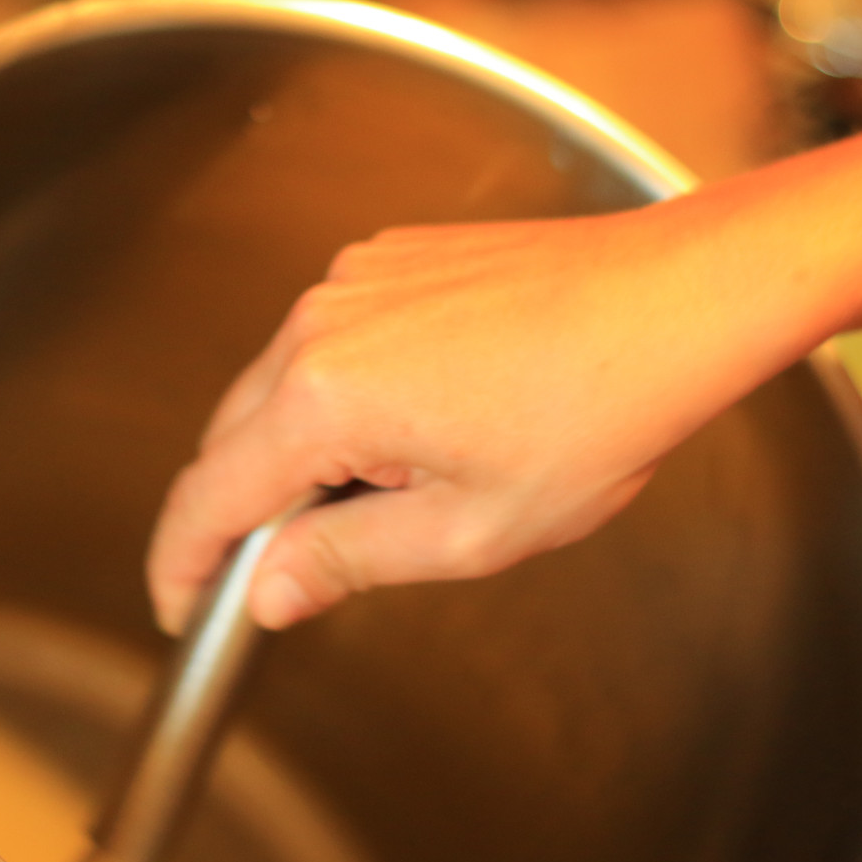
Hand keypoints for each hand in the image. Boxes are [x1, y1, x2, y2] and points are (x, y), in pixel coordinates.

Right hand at [145, 198, 826, 632]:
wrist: (677, 299)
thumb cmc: (602, 406)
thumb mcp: (471, 530)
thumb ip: (348, 562)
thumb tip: (272, 588)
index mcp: (327, 394)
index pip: (209, 494)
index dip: (184, 564)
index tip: (184, 604)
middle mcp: (321, 318)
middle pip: (233, 435)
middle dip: (246, 511)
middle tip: (288, 574)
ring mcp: (355, 277)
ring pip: (281, 384)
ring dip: (303, 448)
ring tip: (399, 493)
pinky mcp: (391, 257)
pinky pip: (331, 338)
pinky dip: (344, 391)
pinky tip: (424, 424)